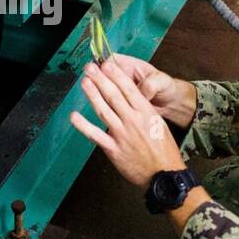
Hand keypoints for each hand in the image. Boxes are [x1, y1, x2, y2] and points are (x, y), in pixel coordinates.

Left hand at [70, 59, 187, 190]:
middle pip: (114, 95)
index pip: (128, 88)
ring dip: (92, 95)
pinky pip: (96, 135)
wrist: (164, 174)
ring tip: (84, 82)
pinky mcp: (113, 149)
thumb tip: (130, 96)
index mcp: (146, 112)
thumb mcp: (158, 123)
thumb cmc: (163, 149)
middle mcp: (133, 120)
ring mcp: (122, 134)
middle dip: (100, 79)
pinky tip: (74, 116)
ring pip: (104, 110)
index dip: (115, 74)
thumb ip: (142, 110)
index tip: (106, 63)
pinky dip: (83, 126)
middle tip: (90, 67)